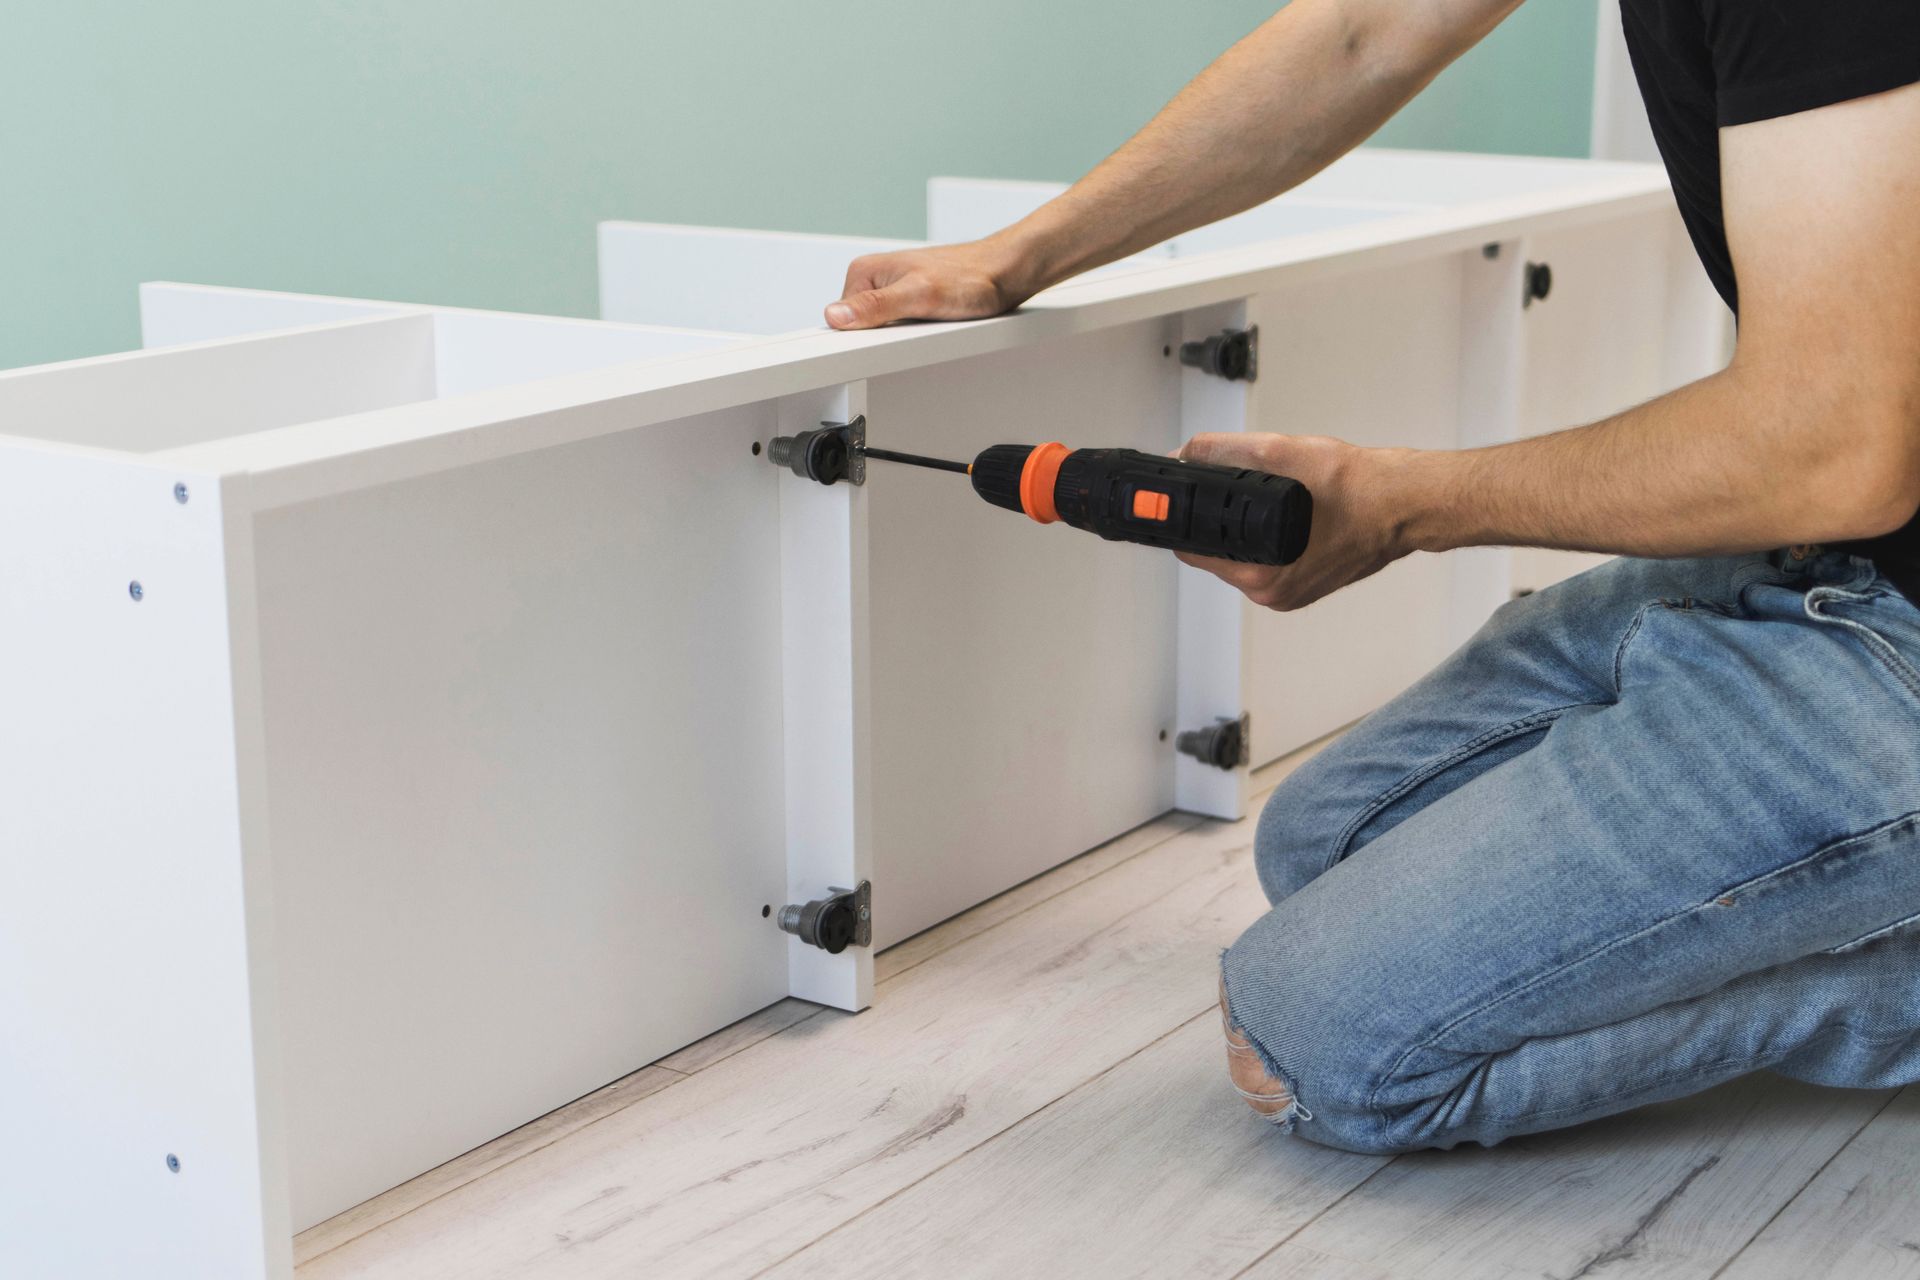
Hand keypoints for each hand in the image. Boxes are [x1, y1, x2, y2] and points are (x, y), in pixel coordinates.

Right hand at [825, 237, 1035, 329]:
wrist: (1003, 273)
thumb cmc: (970, 278)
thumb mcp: (919, 296)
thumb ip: (876, 306)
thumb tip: (836, 316)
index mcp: (863, 272)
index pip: (841, 322)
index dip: (860, 340)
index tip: (883, 344)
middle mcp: (874, 279)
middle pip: (861, 329)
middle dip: (883, 341)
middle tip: (914, 334)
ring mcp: (892, 291)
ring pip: (882, 332)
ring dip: (901, 339)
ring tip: (928, 328)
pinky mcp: (910, 301)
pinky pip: (901, 329)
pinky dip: (914, 335)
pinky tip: (932, 329)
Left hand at [1176, 433, 1414, 610]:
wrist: (1404, 503)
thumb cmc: (1356, 486)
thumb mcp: (1280, 453)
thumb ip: (1223, 452)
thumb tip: (1184, 455)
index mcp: (1261, 575)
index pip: (1192, 548)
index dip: (1184, 518)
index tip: (1182, 498)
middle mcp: (1272, 592)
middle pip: (1215, 552)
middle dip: (1219, 519)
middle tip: (1242, 488)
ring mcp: (1290, 593)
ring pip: (1242, 556)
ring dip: (1244, 528)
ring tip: (1272, 499)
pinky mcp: (1304, 586)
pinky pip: (1268, 560)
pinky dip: (1268, 537)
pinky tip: (1287, 515)